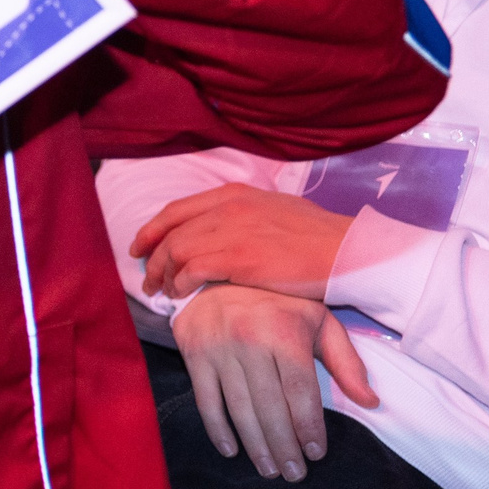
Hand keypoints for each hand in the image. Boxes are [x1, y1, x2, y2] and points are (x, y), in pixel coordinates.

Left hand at [132, 180, 354, 300]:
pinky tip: (181, 295)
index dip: (151, 229)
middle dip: (151, 258)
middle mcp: (227, 207)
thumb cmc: (318, 236)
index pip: (176, 210)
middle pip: (170, 232)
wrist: (348, 250)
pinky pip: (191, 271)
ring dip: (162, 275)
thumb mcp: (274, 209)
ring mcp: (231, 231)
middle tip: (146, 280)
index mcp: (234, 193)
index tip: (140, 247)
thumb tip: (220, 228)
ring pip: (175, 252)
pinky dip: (180, 284)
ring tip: (161, 293)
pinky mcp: (238, 259)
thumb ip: (243, 213)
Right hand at [171, 283, 377, 477]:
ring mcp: (218, 349)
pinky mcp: (194, 355)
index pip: (300, 390)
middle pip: (269, 406)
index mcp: (285, 331)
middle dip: (284, 446)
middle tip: (294, 474)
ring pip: (239, 408)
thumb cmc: (276, 304)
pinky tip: (232, 450)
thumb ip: (346, 361)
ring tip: (270, 470)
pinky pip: (206, 400)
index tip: (317, 452)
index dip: (309, 426)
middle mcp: (250, 340)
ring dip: (255, 445)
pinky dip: (217, 429)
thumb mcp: (317, 321)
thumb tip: (371, 402)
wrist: (216, 278)